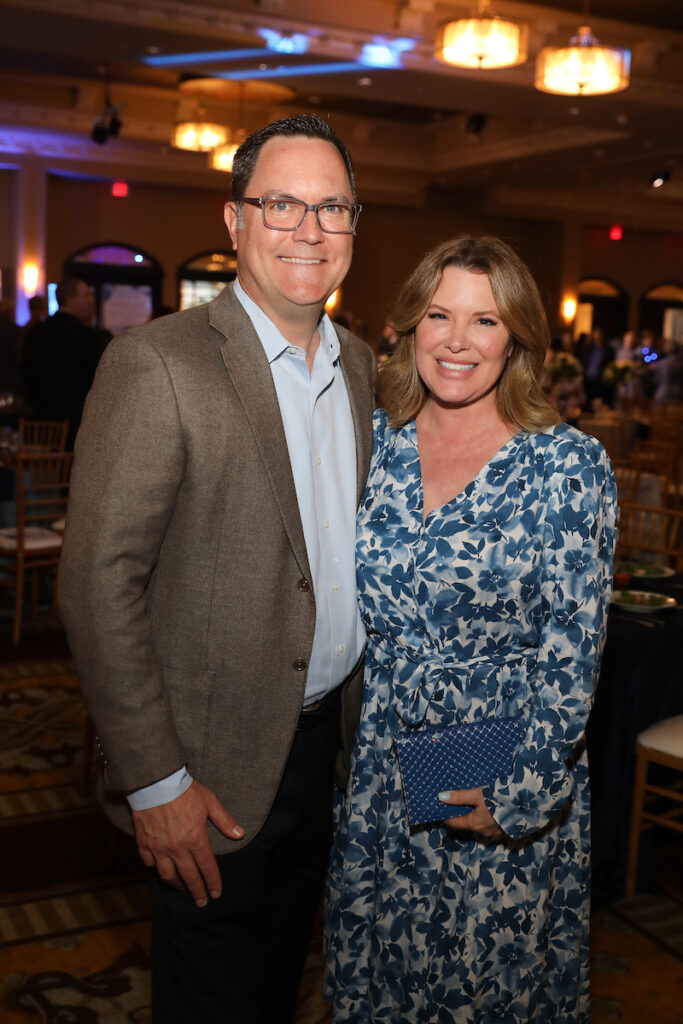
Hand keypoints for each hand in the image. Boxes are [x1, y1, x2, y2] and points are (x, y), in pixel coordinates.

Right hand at [131, 780, 243, 906]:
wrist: (155, 782)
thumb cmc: (184, 790)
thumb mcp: (209, 802)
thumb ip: (224, 821)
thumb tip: (240, 834)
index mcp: (196, 839)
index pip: (207, 868)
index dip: (213, 882)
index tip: (216, 893)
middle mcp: (177, 849)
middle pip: (189, 877)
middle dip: (197, 891)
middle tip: (201, 902)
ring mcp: (159, 848)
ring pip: (168, 875)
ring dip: (177, 884)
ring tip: (182, 888)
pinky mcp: (144, 844)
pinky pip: (150, 863)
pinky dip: (156, 869)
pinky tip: (161, 870)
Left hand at [438, 786, 503, 841]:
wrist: (526, 805)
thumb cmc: (499, 799)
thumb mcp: (477, 795)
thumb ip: (460, 796)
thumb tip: (441, 797)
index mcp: (474, 824)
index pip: (454, 824)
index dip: (445, 817)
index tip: (441, 810)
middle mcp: (482, 832)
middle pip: (466, 824)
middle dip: (461, 815)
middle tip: (456, 804)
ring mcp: (494, 833)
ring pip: (478, 826)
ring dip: (474, 817)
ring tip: (472, 805)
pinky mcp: (503, 831)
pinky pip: (489, 826)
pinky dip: (485, 819)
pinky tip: (488, 810)